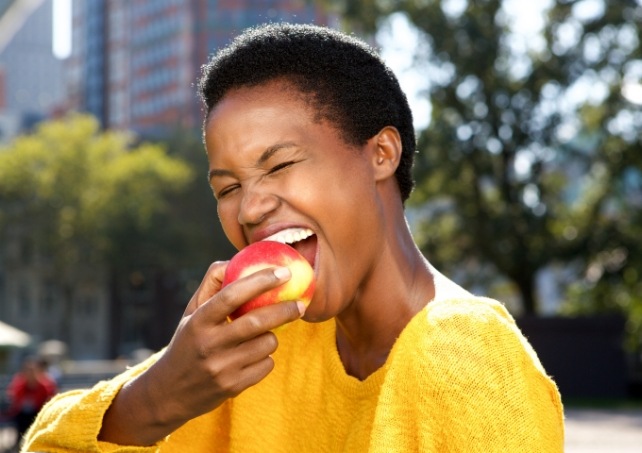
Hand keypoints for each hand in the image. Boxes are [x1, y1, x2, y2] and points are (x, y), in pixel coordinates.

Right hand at [99, 261, 304, 445]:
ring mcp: (221, 368)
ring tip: (261, 335)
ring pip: (266, 344)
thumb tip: (234, 261)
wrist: (170, 392)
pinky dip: (267, 357)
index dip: (260, 281)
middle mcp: (209, 344)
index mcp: (198, 321)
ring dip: (272, 336)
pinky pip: (266, 365)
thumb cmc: (188, 342)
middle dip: (284, 310)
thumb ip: (211, 284)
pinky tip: (253, 356)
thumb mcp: (191, 313)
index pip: (232, 295)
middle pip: (256, 322)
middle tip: (300, 303)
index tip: (284, 272)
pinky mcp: (233, 387)